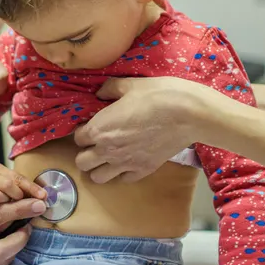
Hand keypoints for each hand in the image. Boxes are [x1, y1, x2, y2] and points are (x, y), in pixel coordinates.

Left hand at [74, 77, 214, 183]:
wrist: (187, 114)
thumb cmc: (156, 95)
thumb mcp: (129, 85)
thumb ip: (109, 89)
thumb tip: (100, 94)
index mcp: (99, 129)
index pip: (77, 138)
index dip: (83, 131)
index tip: (92, 125)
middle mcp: (107, 150)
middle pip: (82, 162)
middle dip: (86, 152)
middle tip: (98, 142)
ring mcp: (125, 163)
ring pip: (98, 177)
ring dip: (100, 167)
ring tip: (110, 156)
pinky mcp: (143, 170)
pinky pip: (124, 179)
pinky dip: (123, 172)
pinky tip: (130, 159)